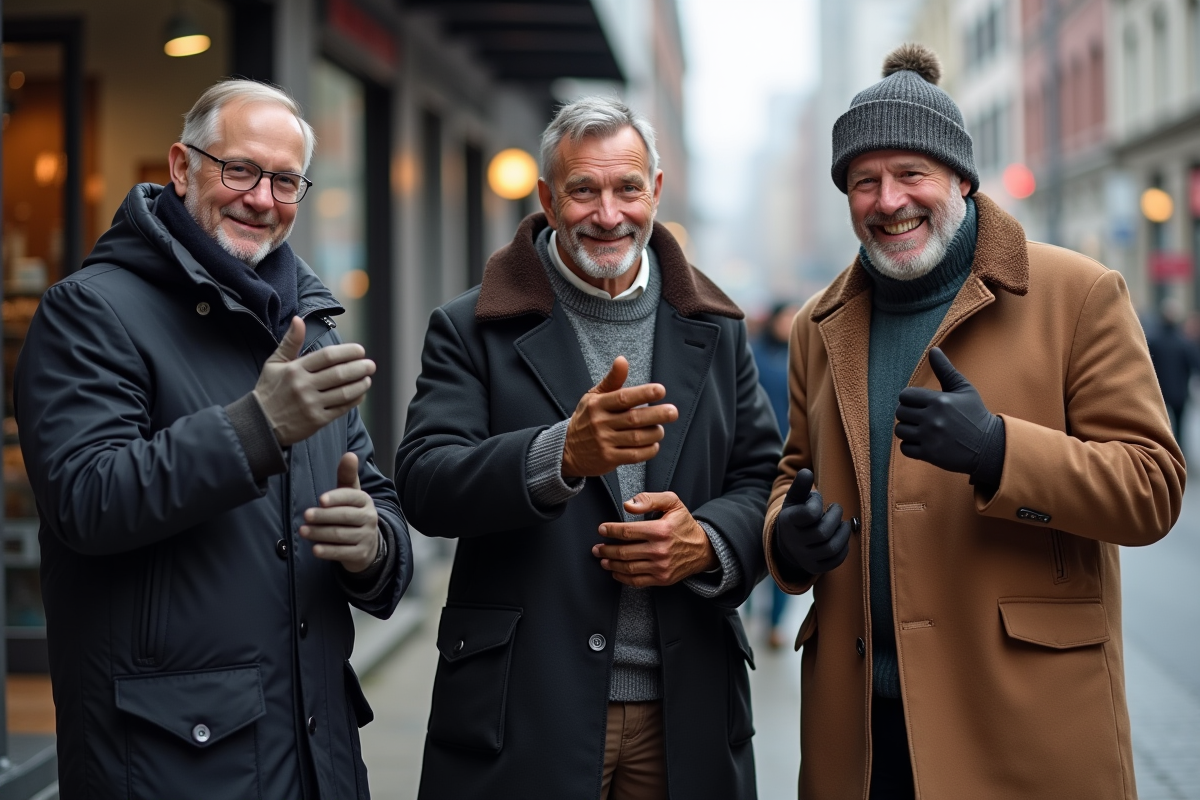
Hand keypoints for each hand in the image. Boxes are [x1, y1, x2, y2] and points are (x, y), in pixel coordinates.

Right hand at [253, 316, 376, 445]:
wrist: (260, 423)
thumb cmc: (269, 390)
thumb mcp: (275, 363)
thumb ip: (290, 342)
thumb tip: (298, 319)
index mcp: (295, 369)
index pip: (328, 356)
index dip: (347, 352)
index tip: (360, 350)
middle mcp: (304, 386)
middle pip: (339, 374)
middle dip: (359, 368)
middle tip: (370, 364)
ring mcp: (311, 404)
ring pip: (344, 392)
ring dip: (360, 384)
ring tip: (367, 378)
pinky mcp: (317, 420)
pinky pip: (341, 408)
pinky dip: (354, 400)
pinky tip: (360, 393)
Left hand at [300, 453, 380, 572]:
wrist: (368, 544)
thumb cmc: (352, 514)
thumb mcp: (350, 494)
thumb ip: (346, 475)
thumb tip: (349, 454)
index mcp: (365, 501)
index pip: (352, 497)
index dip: (337, 498)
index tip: (321, 499)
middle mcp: (369, 518)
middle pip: (345, 517)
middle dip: (324, 516)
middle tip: (306, 515)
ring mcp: (366, 537)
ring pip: (341, 535)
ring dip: (320, 533)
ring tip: (303, 531)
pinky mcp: (361, 554)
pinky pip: (342, 553)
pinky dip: (328, 551)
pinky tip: (315, 549)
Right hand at [561, 357, 678, 477]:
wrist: (567, 450)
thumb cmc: (587, 419)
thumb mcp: (594, 396)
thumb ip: (612, 380)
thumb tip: (622, 360)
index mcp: (598, 404)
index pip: (623, 397)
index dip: (643, 393)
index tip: (660, 390)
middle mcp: (600, 423)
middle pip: (634, 419)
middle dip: (657, 415)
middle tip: (672, 412)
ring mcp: (604, 442)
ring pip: (637, 438)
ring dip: (655, 433)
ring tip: (659, 429)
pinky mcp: (608, 459)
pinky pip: (635, 455)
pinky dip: (649, 450)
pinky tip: (653, 444)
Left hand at [591, 492, 716, 586]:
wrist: (704, 548)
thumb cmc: (684, 524)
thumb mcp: (672, 502)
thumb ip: (650, 499)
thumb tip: (628, 505)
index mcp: (660, 530)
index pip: (627, 532)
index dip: (610, 531)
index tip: (602, 529)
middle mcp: (660, 550)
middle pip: (624, 552)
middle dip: (606, 550)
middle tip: (597, 547)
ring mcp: (661, 567)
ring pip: (628, 568)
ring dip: (611, 564)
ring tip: (603, 559)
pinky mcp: (662, 579)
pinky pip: (637, 581)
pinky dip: (622, 578)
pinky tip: (615, 572)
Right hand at [774, 469, 850, 575]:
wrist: (788, 543)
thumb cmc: (796, 515)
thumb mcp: (794, 500)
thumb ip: (800, 486)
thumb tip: (806, 472)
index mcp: (788, 522)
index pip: (809, 514)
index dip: (818, 506)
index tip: (820, 503)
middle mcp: (795, 542)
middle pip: (823, 532)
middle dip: (836, 518)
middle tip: (836, 510)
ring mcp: (805, 557)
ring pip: (831, 548)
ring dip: (843, 533)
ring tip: (843, 524)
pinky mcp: (815, 567)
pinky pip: (835, 560)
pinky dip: (844, 548)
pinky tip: (841, 538)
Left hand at [894, 347, 1000, 474]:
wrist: (989, 446)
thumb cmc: (975, 414)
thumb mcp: (964, 389)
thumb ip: (945, 369)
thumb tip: (933, 350)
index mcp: (939, 400)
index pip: (905, 396)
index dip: (909, 399)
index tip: (920, 404)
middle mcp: (932, 418)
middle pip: (900, 412)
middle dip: (908, 414)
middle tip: (921, 417)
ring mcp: (930, 437)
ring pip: (900, 430)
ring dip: (908, 430)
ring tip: (922, 430)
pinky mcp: (929, 454)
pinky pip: (904, 448)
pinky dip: (910, 446)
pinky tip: (923, 443)